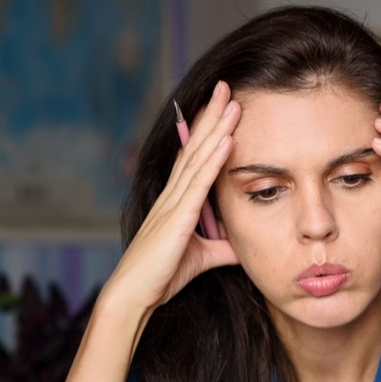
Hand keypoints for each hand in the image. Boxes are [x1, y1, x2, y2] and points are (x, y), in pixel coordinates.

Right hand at [103, 82, 241, 313]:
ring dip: (216, 128)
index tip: (221, 105)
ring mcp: (173, 204)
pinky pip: (199, 184)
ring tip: (232, 101)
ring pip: (198, 158)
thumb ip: (223, 247)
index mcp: (175, 202)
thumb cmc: (160, 278)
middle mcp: (172, 195)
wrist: (134, 295)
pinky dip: (214, 160)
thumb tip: (246, 244)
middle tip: (226, 86)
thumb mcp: (202, 258)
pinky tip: (226, 140)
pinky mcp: (177, 219)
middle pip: (194, 146)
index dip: (207, 129)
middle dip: (211, 115)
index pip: (192, 157)